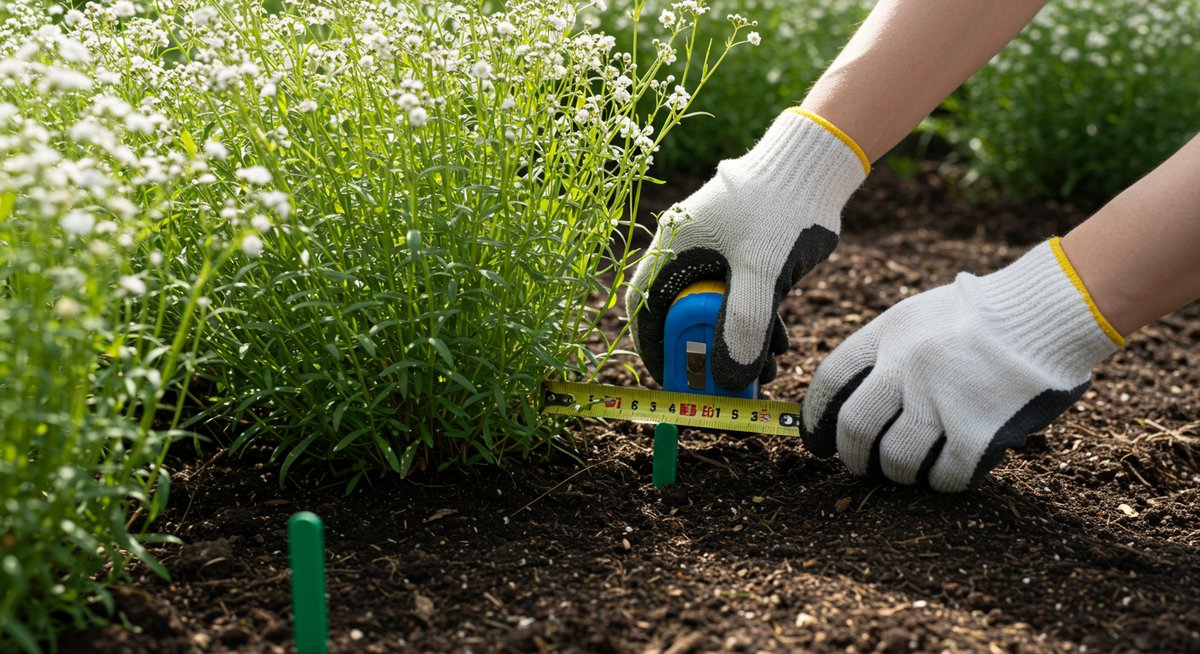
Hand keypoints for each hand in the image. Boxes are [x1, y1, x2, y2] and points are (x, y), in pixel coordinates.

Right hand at [625, 109, 866, 390]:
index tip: (670, 380)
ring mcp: (720, 255)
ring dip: (739, 345)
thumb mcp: (761, 271)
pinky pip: (744, 302)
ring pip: (719, 312)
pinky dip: (757, 326)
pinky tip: (781, 347)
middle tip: (726, 385)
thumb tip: (732, 380)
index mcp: (675, 247)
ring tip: (767, 373)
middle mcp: (690, 252)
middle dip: (706, 353)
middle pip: (683, 315)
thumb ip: (744, 325)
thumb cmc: (779, 206)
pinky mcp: (748, 258)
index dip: (652, 346)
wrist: (818, 165)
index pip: (646, 305)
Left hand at [802, 239, 1122, 491]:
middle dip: (852, 455)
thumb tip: (846, 403)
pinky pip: (944, 476)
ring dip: (896, 472)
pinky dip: (939, 481)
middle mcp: (908, 366)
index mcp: (889, 333)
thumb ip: (883, 353)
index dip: (815, 418)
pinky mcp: (980, 432)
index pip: (830, 381)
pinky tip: (944, 472)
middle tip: (859, 465)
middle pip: (855, 427)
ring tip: (905, 469)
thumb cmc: (983, 315)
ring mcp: (943, 400)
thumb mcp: (919, 314)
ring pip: (896, 459)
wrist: (1050, 312)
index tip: (818, 440)